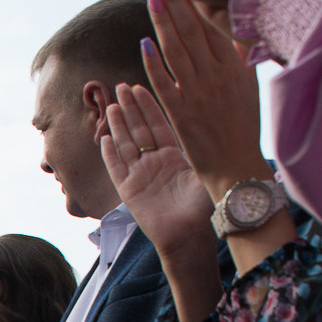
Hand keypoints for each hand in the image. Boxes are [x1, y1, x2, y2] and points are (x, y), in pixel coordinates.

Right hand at [98, 84, 212, 257]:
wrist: (189, 236)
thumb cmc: (203, 207)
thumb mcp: (207, 171)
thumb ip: (205, 148)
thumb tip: (217, 120)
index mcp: (174, 156)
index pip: (159, 124)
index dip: (149, 105)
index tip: (141, 86)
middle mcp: (155, 163)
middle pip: (139, 130)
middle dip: (130, 108)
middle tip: (121, 86)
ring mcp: (140, 176)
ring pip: (125, 144)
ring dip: (118, 125)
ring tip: (111, 105)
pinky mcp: (129, 191)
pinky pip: (116, 168)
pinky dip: (109, 154)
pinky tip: (103, 139)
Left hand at [140, 0, 265, 193]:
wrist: (237, 166)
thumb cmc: (243, 128)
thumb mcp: (249, 89)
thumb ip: (241, 61)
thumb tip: (238, 35)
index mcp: (235, 68)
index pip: (213, 29)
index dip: (197, 6)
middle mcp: (217, 76)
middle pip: (193, 33)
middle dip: (178, 5)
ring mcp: (198, 94)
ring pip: (177, 52)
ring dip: (163, 24)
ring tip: (154, 0)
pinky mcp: (181, 113)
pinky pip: (164, 83)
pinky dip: (153, 64)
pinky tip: (144, 44)